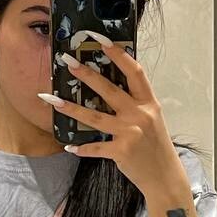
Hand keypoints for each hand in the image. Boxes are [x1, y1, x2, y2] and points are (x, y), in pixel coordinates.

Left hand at [38, 41, 188, 195]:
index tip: (100, 39)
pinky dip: (81, 147)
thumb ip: (135, 104)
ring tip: (51, 98)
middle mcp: (140, 115)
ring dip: (70, 108)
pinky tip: (68, 146)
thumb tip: (110, 88)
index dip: (117, 54)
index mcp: (149, 103)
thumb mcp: (152, 119)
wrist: (165, 177)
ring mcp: (130, 133)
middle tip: (68, 62)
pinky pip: (95, 147)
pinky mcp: (121, 151)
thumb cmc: (156, 147)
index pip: (134, 71)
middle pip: (109, 90)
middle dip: (87, 74)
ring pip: (94, 117)